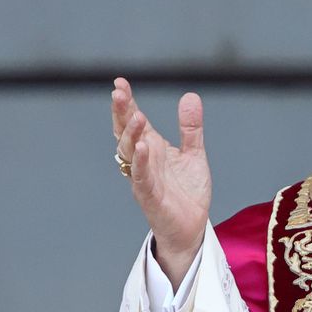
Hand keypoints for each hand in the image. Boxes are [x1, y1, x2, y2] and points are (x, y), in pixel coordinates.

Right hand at [111, 78, 211, 282]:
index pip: (135, 121)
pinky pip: (142, 178)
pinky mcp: (150, 197)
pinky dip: (141, 163)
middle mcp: (143, 161)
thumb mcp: (193, 154)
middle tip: (118, 92)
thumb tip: (190, 96)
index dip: (126, 103)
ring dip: (131, 135)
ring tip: (136, 116)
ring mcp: (143, 178)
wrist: (191, 228)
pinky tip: (143, 147)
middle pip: (126, 133)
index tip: (120, 83)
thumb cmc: (186, 192)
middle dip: (121, 113)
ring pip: (130, 154)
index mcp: (151, 148)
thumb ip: (190, 128)